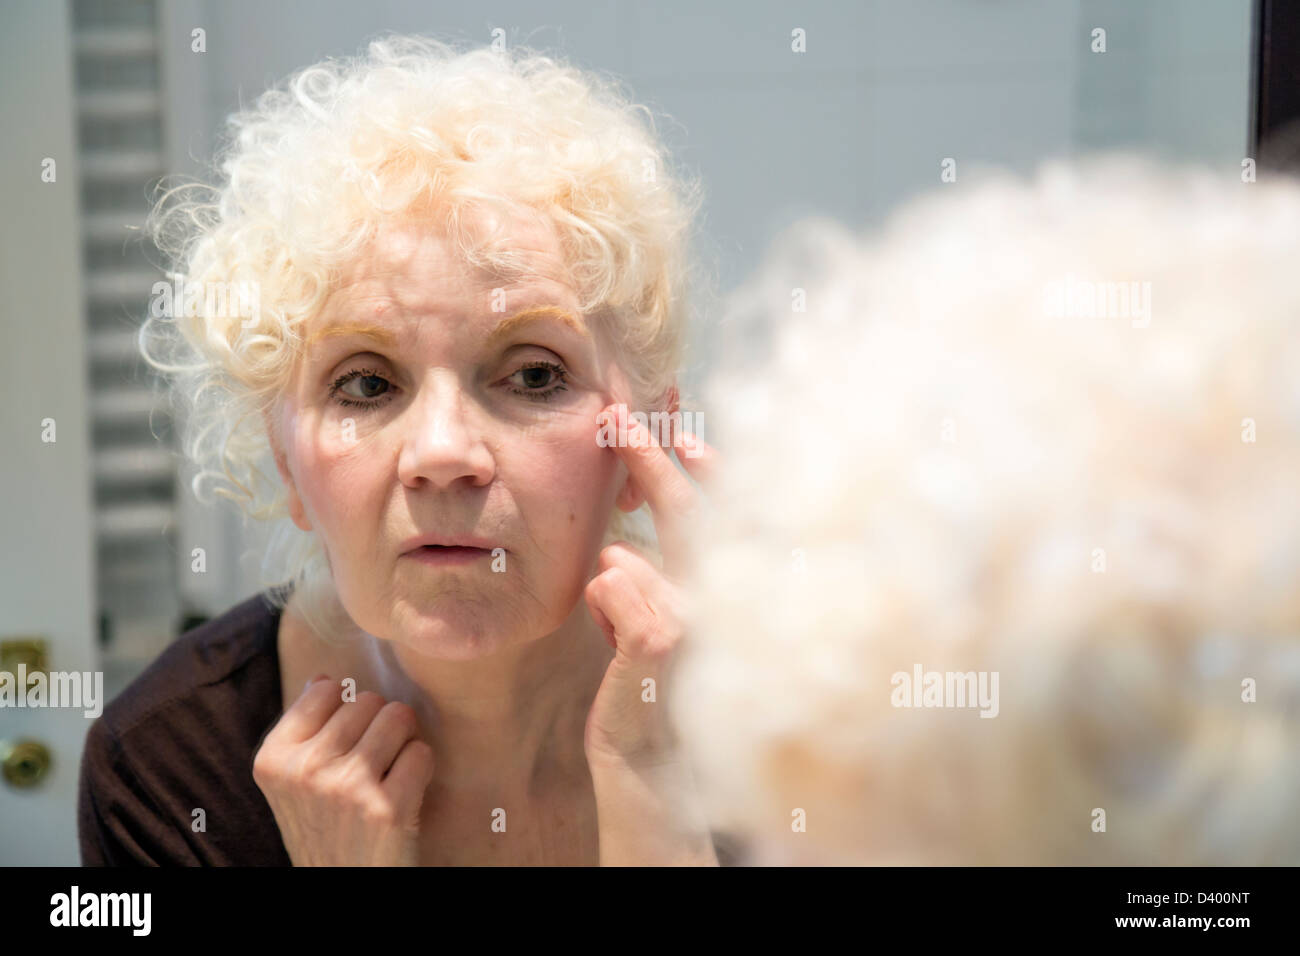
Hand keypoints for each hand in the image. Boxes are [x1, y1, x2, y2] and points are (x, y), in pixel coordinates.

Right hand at [252, 675, 435, 865]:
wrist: (342, 887)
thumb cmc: (324, 828)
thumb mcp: (292, 785)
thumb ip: (302, 732)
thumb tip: (323, 679)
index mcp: (273, 759)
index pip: (325, 689)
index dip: (346, 710)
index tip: (346, 740)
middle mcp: (305, 770)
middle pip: (367, 699)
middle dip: (378, 723)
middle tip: (372, 760)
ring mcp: (346, 788)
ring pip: (398, 716)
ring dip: (402, 740)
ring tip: (389, 770)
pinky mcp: (387, 808)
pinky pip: (422, 752)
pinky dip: (420, 768)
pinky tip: (404, 791)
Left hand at [583, 402, 716, 768]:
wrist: (650, 771)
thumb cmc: (649, 701)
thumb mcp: (652, 635)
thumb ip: (646, 587)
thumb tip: (615, 543)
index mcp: (722, 597)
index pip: (719, 516)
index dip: (701, 468)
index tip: (680, 427)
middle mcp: (725, 600)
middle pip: (685, 512)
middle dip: (650, 456)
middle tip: (619, 418)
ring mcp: (697, 614)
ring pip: (622, 558)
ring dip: (609, 595)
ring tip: (621, 644)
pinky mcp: (661, 633)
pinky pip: (606, 581)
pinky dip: (600, 611)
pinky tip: (614, 651)